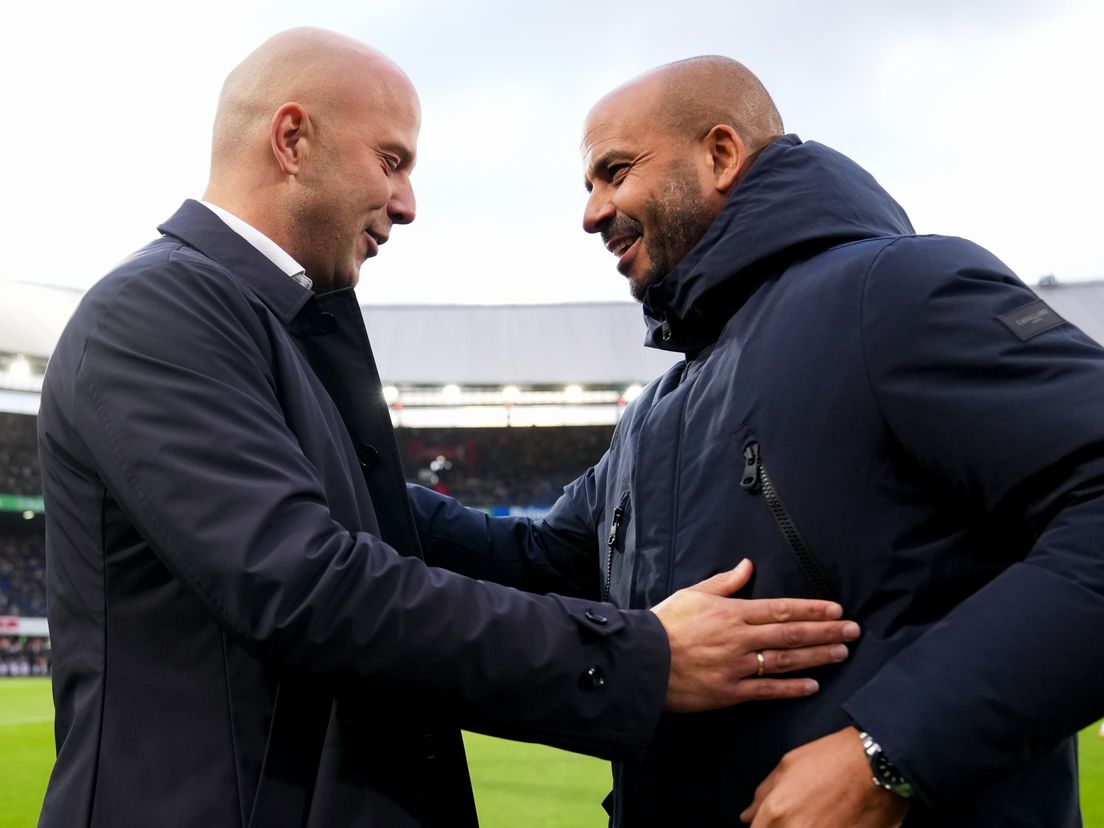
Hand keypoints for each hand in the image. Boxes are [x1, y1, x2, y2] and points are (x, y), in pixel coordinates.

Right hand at [650, 559, 859, 711]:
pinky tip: (813, 685)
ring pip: (785, 661)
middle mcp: (740, 638)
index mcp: (732, 612)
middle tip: (853, 630)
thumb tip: (747, 565)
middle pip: (790, 634)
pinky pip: (766, 690)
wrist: (642, 660)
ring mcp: (736, 667)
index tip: (835, 609)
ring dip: (817, 657)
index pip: (781, 610)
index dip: (811, 610)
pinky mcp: (729, 692)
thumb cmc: (666, 623)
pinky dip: (791, 688)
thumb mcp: (694, 594)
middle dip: (825, 631)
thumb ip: (725, 582)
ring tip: (841, 652)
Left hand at [740, 727, 908, 826]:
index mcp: (777, 813)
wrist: (879, 764)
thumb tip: (746, 817)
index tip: (771, 822)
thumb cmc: (832, 759)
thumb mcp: (788, 766)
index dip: (762, 827)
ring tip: (816, 816)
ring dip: (803, 827)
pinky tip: (832, 822)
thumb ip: (763, 795)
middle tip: (797, 815)